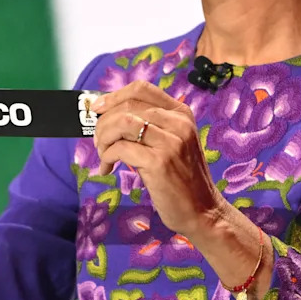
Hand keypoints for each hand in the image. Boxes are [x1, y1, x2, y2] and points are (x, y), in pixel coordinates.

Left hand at [92, 81, 225, 239]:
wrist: (203, 210)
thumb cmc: (182, 178)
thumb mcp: (173, 143)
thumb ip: (150, 126)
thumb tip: (108, 114)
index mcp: (181, 113)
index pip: (141, 89)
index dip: (113, 96)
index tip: (97, 108)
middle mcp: (178, 123)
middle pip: (127, 106)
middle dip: (103, 122)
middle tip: (98, 141)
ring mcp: (171, 142)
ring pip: (122, 123)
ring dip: (104, 138)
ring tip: (103, 154)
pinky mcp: (159, 162)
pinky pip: (121, 149)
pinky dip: (107, 157)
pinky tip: (107, 168)